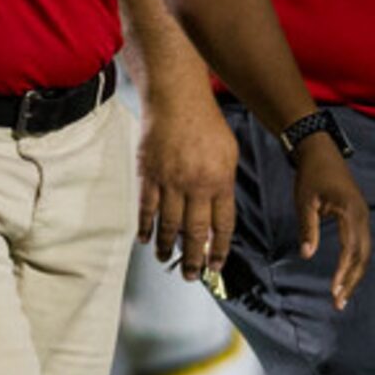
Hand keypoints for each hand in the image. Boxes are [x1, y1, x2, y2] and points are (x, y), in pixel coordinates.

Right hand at [136, 89, 237, 281]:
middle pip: (196, 232)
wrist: (177, 99)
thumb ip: (224, 184)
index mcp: (220, 181)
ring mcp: (171, 181)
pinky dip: (145, 227)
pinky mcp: (149, 175)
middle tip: (191, 275)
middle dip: (194, 258)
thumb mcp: (229, 153)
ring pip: (169, 225)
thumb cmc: (206, 123)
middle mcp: (196, 185)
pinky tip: (145, 239)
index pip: (222, 225)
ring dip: (167, 247)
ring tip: (165, 260)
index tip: (216, 265)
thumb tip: (218, 215)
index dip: (219, 249)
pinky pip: (147, 208)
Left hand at [289, 136, 371, 310]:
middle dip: (352, 281)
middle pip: (363, 256)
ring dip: (355, 274)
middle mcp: (362, 216)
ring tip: (341, 295)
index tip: (334, 291)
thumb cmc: (311, 175)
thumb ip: (308, 228)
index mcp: (351, 212)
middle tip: (338, 303)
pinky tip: (345, 276)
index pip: (351, 249)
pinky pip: (361, 245)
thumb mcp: (304, 201)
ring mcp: (363, 216)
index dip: (344, 272)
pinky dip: (355, 263)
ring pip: (364, 252)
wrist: (321, 152)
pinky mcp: (358, 217)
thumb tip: (307, 255)